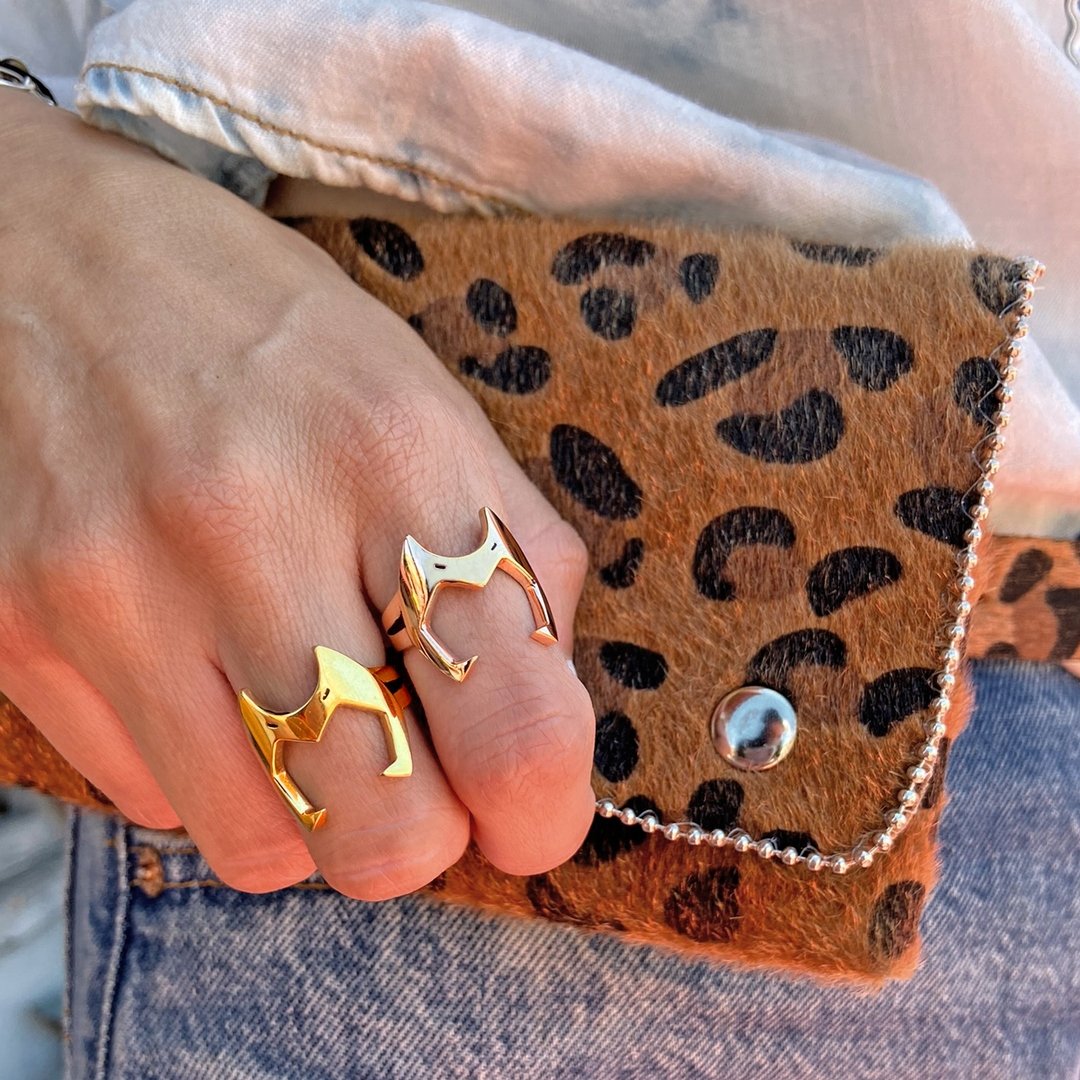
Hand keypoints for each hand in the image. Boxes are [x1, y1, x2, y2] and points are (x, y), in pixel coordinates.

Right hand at [0, 92, 595, 896]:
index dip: (542, 809)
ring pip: (266, 849)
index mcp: (396, 455)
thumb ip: (509, 561)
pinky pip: (159, 801)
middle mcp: (255, 528)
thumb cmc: (263, 334)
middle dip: (423, 834)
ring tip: (311, 722)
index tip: (531, 813)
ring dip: (314, 816)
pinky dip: (211, 774)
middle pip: (388, 828)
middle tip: (419, 778)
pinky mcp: (24, 632)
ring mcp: (122, 590)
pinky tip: (212, 679)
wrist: (37, 257)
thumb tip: (540, 726)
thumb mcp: (425, 403)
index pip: (517, 718)